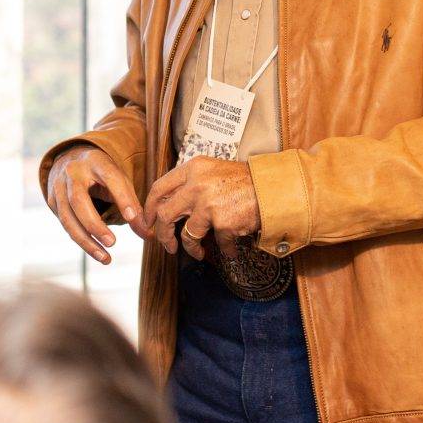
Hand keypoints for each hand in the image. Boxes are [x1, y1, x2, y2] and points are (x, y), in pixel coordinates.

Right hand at [45, 145, 146, 264]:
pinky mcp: (52, 201)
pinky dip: (80, 239)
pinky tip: (95, 251)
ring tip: (106, 258)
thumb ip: (133, 205)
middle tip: (113, 243)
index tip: (133, 219)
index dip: (122, 198)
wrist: (70, 160)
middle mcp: (73, 172)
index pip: (110, 178)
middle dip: (95, 225)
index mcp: (96, 161)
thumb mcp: (119, 181)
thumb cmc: (102, 174)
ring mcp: (58, 186)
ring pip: (67, 217)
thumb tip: (148, 234)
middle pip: (79, 200)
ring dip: (86, 241)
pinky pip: (65, 224)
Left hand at [144, 157, 261, 261]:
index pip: (159, 188)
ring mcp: (209, 204)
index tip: (148, 221)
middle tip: (167, 244)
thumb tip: (170, 206)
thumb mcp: (213, 171)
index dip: (149, 208)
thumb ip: (191, 183)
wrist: (274, 187)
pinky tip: (230, 250)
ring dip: (190, 249)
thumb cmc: (245, 181)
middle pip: (164, 214)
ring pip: (186, 235)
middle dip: (162, 234)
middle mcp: (197, 185)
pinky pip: (217, 243)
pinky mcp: (223, 222)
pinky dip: (224, 250)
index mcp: (193, 169)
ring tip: (198, 253)